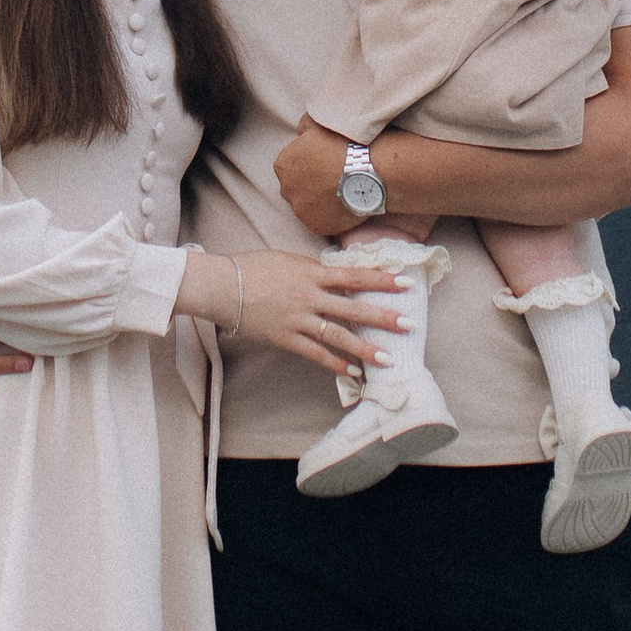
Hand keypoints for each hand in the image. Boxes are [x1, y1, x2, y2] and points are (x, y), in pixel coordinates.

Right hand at [229, 249, 410, 380]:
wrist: (221, 286)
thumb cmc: (251, 267)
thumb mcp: (287, 259)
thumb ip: (312, 268)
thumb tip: (332, 275)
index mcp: (311, 273)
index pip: (354, 276)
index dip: (381, 280)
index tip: (405, 283)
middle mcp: (309, 296)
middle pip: (353, 307)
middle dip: (383, 316)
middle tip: (409, 325)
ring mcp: (298, 319)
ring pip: (338, 335)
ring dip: (365, 348)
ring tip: (388, 358)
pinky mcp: (285, 338)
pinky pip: (315, 353)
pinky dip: (334, 363)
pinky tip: (352, 371)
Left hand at [273, 122, 358, 241]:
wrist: (368, 169)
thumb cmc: (344, 143)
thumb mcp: (318, 124)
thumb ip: (303, 128)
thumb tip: (300, 132)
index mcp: (283, 165)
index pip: (289, 168)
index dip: (308, 165)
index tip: (324, 164)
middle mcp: (286, 189)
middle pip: (296, 189)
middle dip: (310, 185)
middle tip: (333, 179)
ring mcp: (301, 211)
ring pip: (307, 208)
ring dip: (319, 202)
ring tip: (343, 192)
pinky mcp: (316, 226)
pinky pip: (321, 222)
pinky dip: (331, 216)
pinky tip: (345, 205)